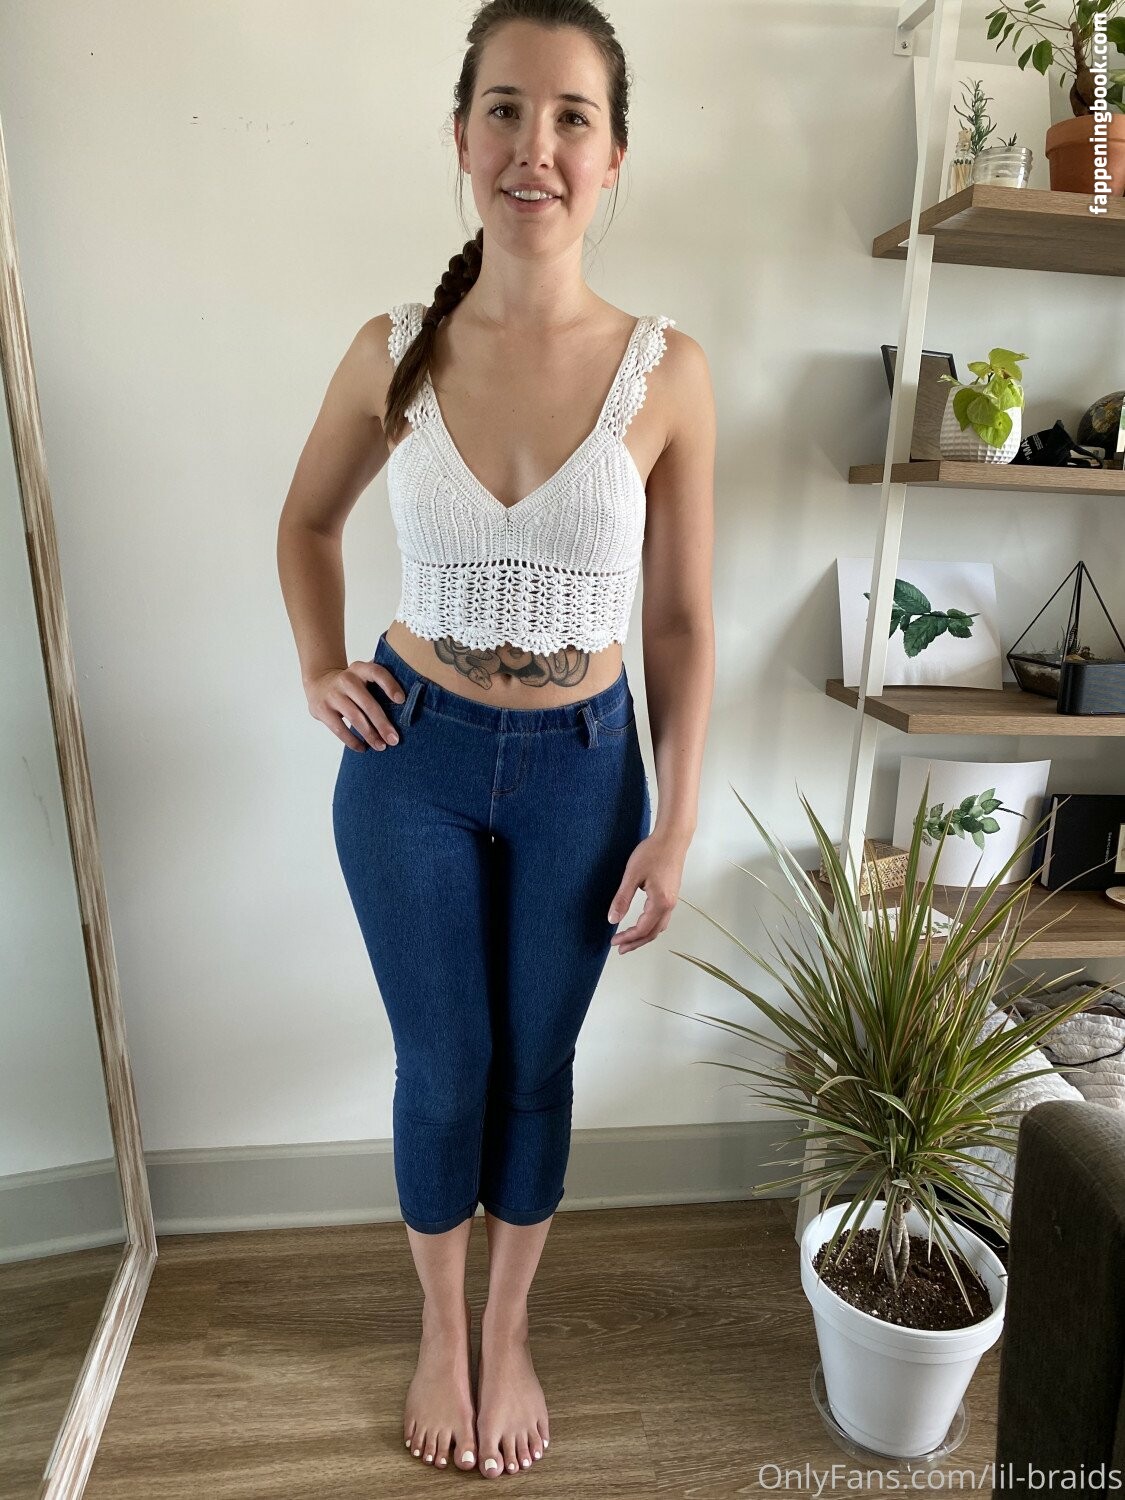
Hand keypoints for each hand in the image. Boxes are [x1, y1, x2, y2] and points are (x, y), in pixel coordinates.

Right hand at [304, 660, 404, 750]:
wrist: (318, 683)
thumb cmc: (351, 684)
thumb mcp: (362, 676)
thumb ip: (380, 683)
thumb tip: (410, 702)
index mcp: (360, 669)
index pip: (377, 673)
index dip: (390, 685)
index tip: (401, 701)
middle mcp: (346, 679)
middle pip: (368, 703)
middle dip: (382, 724)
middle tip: (394, 739)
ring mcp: (333, 694)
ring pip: (355, 718)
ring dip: (370, 735)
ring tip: (381, 746)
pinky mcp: (322, 709)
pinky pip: (339, 728)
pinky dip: (352, 741)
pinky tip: (363, 748)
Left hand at [607, 829, 688, 953]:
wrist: (672, 838)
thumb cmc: (653, 853)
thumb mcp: (632, 875)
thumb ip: (622, 899)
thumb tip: (612, 919)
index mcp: (660, 903)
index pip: (642, 929)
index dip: (627, 938)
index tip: (613, 941)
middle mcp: (669, 905)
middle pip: (652, 933)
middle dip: (635, 943)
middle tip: (620, 948)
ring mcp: (672, 900)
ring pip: (658, 927)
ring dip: (644, 936)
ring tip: (629, 940)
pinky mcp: (671, 895)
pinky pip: (662, 919)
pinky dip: (651, 927)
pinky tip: (642, 924)